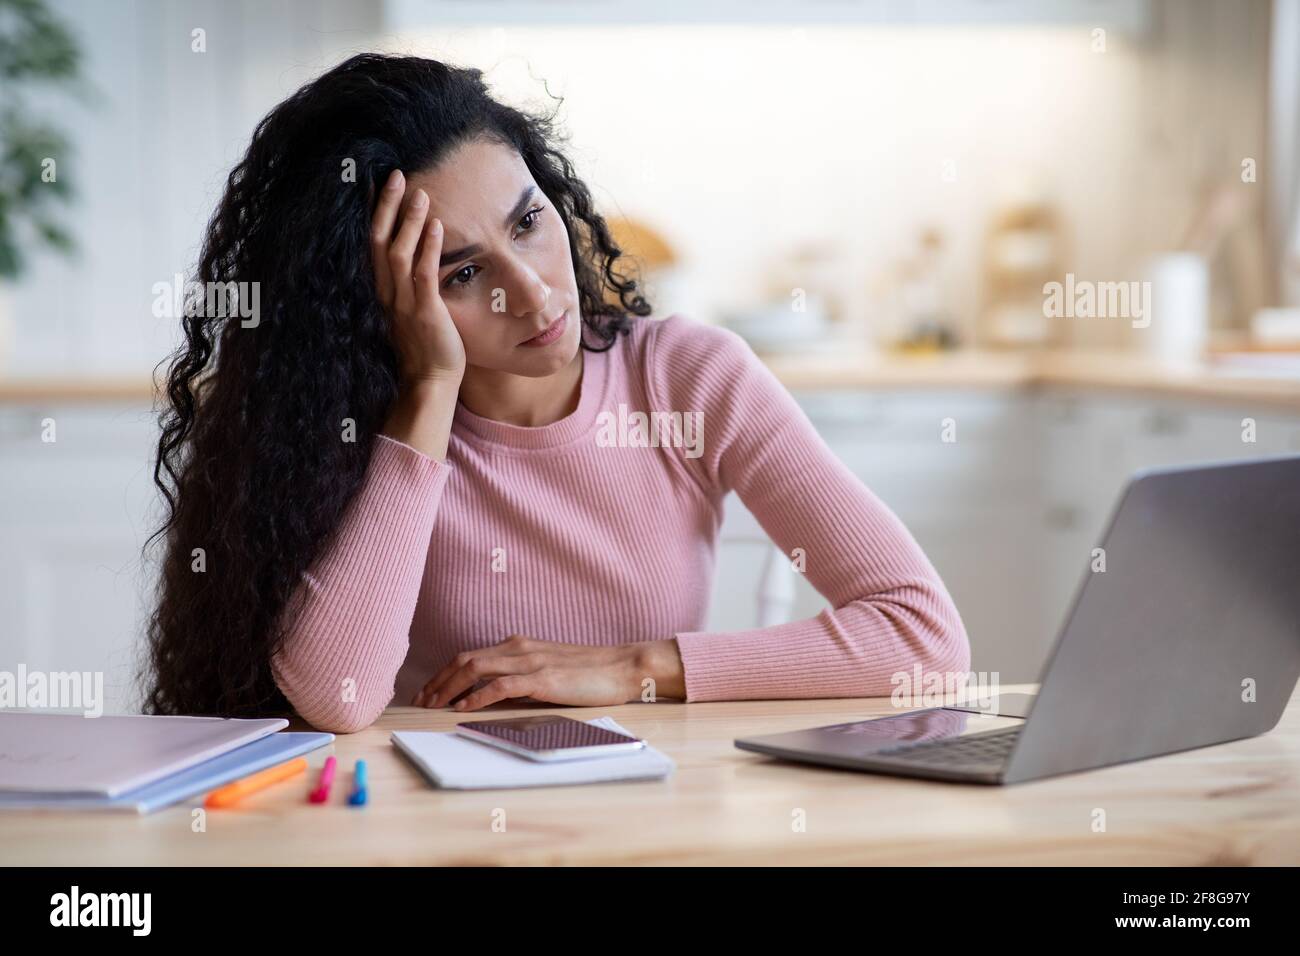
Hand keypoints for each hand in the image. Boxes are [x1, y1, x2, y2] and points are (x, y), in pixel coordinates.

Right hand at [371, 169, 465, 385]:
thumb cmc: (424, 347)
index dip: (375, 214)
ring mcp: (404, 303)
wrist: (429, 382)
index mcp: (381, 291)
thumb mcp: (410, 310)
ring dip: (409, 221)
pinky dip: (429, 249)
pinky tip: (437, 227)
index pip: (372, 244)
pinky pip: (423, 276)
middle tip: (397, 175)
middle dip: (387, 206)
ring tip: (420, 194)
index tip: (380, 186)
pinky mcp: (425, 313)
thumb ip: (409, 283)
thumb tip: (416, 255)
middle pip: (379, 241)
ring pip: (398, 253)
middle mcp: (387, 293)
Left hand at [411, 635, 668, 711]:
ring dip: (448, 689)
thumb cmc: (590, 673)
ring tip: (433, 707)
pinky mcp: (541, 678)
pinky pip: (500, 686)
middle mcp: (518, 647)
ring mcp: (529, 661)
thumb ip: (522, 678)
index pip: (470, 656)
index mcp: (519, 645)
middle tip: (420, 703)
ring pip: (475, 669)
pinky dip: (476, 697)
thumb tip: (495, 698)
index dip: (444, 674)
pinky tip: (463, 709)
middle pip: (464, 660)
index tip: (428, 692)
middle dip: (437, 681)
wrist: (622, 666)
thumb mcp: (549, 670)